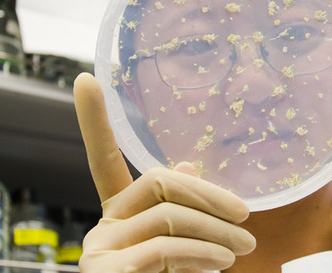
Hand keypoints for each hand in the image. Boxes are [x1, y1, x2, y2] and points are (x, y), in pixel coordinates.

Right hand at [73, 73, 255, 272]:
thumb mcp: (177, 250)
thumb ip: (177, 211)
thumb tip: (186, 167)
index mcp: (117, 218)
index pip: (103, 160)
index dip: (93, 120)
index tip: (85, 77)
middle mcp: (100, 228)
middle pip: (156, 181)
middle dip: (208, 193)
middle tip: (246, 212)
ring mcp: (99, 252)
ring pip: (169, 215)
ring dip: (218, 230)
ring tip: (245, 246)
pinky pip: (165, 247)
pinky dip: (203, 253)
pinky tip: (223, 262)